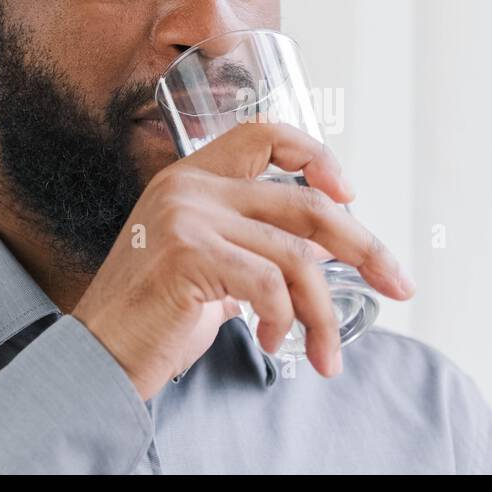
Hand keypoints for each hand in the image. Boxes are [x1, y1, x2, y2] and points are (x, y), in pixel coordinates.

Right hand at [71, 121, 414, 401]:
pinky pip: (269, 285)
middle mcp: (190, 186)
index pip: (266, 134)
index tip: (351, 196)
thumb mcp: (212, 267)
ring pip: (295, 257)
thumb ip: (257, 246)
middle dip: (363, 247)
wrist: (94, 357)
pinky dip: (283, 320)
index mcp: (193, 177)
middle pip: (306, 203)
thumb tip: (323, 249)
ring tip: (321, 352)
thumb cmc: (152, 316)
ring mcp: (187, 216)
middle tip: (398, 283)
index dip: (318, 156)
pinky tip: (269, 340)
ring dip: (321, 313)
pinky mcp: (187, 254)